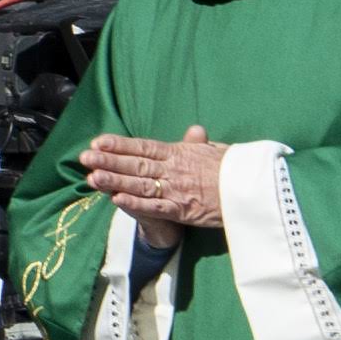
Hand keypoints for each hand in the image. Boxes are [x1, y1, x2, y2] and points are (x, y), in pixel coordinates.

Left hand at [82, 127, 230, 249]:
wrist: (256, 190)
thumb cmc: (236, 170)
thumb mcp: (218, 152)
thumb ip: (200, 144)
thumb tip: (195, 130)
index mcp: (180, 153)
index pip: (144, 146)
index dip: (120, 144)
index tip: (97, 141)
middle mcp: (175, 169)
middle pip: (136, 164)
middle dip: (109, 160)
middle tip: (84, 157)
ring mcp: (177, 189)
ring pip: (140, 184)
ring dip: (115, 181)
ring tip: (91, 177)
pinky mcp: (183, 210)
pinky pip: (155, 206)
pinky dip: (135, 203)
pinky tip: (115, 199)